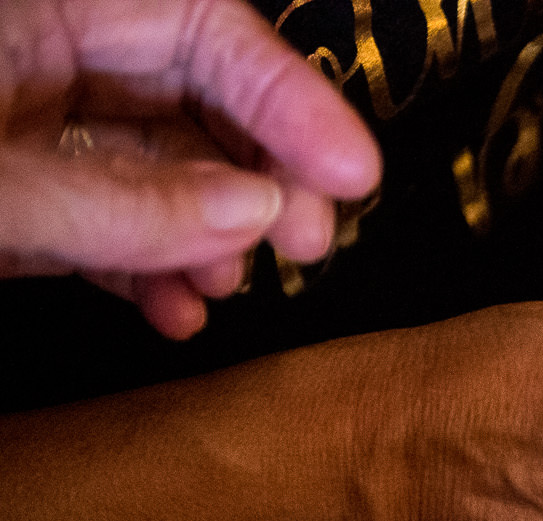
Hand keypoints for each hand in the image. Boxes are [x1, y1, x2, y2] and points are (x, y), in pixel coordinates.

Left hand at [0, 0, 379, 337]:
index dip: (288, 96)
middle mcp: (40, 61)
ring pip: (155, 171)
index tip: (354, 174)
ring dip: (212, 235)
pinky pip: (102, 227)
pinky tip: (178, 314)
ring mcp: (25, 134)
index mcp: (33, 9)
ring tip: (228, 284)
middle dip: (260, 174)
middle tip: (308, 241)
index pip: (195, 26)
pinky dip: (150, 272)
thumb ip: (119, 203)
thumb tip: (259, 212)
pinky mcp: (18, 206)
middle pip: (190, 98)